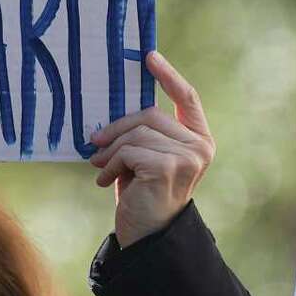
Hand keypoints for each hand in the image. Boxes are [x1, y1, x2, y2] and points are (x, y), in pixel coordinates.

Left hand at [90, 51, 213, 247]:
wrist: (148, 239)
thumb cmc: (144, 195)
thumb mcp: (147, 158)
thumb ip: (144, 133)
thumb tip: (115, 109)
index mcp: (199, 140)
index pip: (187, 98)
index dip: (168, 75)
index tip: (149, 56)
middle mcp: (200, 147)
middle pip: (150, 114)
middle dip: (118, 128)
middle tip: (95, 143)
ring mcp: (187, 157)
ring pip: (136, 133)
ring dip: (111, 150)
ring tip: (99, 166)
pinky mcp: (168, 167)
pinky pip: (129, 150)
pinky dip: (111, 165)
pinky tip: (105, 181)